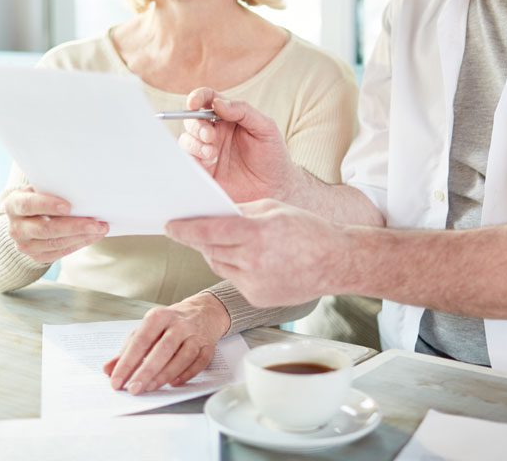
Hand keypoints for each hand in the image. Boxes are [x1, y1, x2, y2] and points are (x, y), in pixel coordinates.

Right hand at [3, 186, 107, 262]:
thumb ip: (51, 189)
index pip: (29, 205)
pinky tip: (92, 236)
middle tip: (96, 223)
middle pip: (46, 229)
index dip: (48, 205)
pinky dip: (79, 244)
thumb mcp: (37, 189)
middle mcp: (16, 228)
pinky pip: (60, 252)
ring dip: (81, 236)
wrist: (23, 218)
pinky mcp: (36, 256)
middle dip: (74, 226)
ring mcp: (25, 245)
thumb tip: (80, 188)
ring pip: (55, 243)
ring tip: (100, 229)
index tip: (69, 206)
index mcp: (13, 205)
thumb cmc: (36, 198)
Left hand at [103, 292, 230, 393]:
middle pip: (163, 349)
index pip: (140, 340)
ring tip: (149, 388)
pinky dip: (186, 374)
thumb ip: (127, 350)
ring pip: (182, 357)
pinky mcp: (208, 346)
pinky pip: (199, 363)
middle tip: (133, 389)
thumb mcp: (146, 330)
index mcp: (158, 316)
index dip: (127, 362)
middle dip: (146, 371)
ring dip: (165, 374)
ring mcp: (195, 335)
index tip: (116, 380)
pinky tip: (174, 383)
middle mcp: (178, 324)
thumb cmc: (169, 324)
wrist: (203, 311)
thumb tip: (108, 369)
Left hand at [167, 200, 342, 306]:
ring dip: (217, 252)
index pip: (209, 231)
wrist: (336, 262)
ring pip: (219, 265)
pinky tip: (250, 259)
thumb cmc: (308, 229)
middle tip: (194, 229)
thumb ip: (240, 212)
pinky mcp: (257, 298)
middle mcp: (253, 261)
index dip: (185, 229)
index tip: (170, 226)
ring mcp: (255, 283)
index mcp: (257, 233)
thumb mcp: (273, 208)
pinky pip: (233, 279)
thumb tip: (213, 214)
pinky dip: (234, 267)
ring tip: (231, 242)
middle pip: (210, 249)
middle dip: (200, 239)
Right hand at [177, 88, 298, 202]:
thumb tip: (217, 103)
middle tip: (210, 136)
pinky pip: (188, 162)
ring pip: (186, 140)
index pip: (208, 100)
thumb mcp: (265, 128)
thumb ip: (243, 111)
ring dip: (194, 143)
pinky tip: (208, 163)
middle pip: (192, 120)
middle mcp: (215, 132)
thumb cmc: (273, 155)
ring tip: (213, 154)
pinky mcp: (204, 172)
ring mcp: (208, 151)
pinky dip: (191, 159)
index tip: (193, 103)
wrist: (276, 188)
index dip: (197, 97)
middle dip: (197, 125)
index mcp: (229, 117)